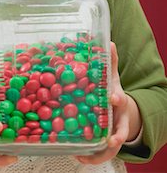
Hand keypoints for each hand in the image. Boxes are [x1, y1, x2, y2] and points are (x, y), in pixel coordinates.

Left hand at [76, 42, 141, 164]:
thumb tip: (109, 41)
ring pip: (110, 148)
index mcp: (118, 101)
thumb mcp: (111, 76)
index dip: (117, 98)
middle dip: (116, 136)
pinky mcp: (103, 143)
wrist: (119, 110)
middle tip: (111, 140)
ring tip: (84, 156)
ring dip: (99, 154)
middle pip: (121, 130)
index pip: (120, 99)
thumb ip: (109, 61)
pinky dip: (89, 156)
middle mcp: (117, 120)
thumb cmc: (112, 92)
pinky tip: (77, 155)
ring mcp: (112, 134)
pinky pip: (98, 153)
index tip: (113, 98)